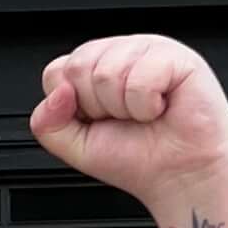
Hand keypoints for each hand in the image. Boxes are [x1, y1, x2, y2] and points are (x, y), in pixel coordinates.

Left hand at [29, 32, 227, 211]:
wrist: (181, 176)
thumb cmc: (139, 158)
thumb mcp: (75, 147)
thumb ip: (47, 123)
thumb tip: (57, 94)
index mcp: (98, 67)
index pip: (59, 70)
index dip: (72, 104)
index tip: (97, 121)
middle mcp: (123, 53)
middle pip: (78, 67)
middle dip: (97, 107)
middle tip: (125, 119)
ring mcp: (150, 50)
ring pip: (106, 73)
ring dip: (123, 109)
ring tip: (145, 115)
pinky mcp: (177, 57)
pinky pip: (139, 79)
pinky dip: (146, 106)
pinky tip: (161, 109)